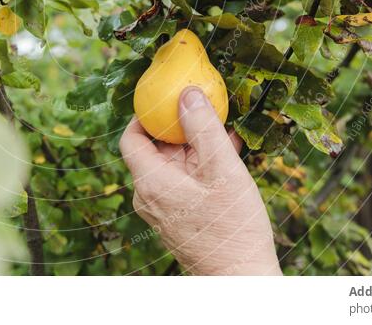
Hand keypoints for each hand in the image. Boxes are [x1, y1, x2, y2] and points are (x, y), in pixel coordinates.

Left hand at [120, 86, 280, 274]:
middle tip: (204, 108)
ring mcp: (163, 208)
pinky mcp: (178, 216)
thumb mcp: (222, 168)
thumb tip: (187, 92)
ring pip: (173, 164)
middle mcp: (149, 195)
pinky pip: (184, 181)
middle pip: (155, 148)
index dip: (145, 114)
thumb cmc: (231, 227)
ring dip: (197, 145)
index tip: (168, 98)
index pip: (131, 136)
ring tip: (225, 130)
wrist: (241, 278)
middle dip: (180, 127)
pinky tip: (230, 152)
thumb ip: (203, 127)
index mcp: (150, 181)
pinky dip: (202, 165)